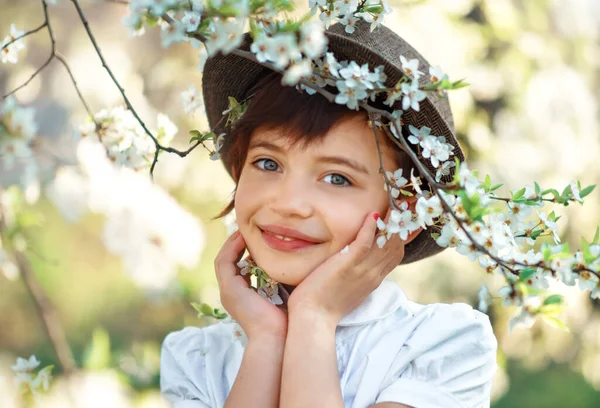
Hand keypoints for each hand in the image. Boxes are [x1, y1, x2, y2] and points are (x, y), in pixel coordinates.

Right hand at [215, 230, 287, 339]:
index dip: (243, 250)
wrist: (278, 337)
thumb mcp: (283, 293)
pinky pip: (224, 262)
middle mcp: (232, 293)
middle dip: (235, 244)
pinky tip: (243, 238)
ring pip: (223, 260)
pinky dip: (232, 248)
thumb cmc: (287, 319)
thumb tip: (295, 261)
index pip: (237, 267)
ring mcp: (228, 291)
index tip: (256, 236)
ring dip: (232, 243)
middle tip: (247, 229)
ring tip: (243, 230)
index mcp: (243, 295)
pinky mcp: (229, 289)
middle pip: (227, 261)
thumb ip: (281, 278)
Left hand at [286, 207, 420, 327]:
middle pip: (396, 244)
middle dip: (402, 223)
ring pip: (385, 242)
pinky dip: (369, 228)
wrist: (314, 318)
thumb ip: (357, 273)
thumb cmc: (325, 304)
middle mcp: (373, 273)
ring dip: (391, 221)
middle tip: (405, 203)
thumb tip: (357, 259)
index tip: (404, 218)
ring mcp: (362, 270)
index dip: (402, 234)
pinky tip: (372, 214)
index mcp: (374, 279)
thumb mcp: (349, 288)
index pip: (396, 253)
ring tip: (393, 203)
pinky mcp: (347, 266)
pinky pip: (364, 243)